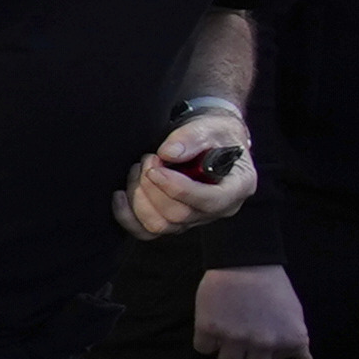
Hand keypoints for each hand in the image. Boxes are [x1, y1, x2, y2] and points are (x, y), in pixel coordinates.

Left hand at [121, 101, 253, 238]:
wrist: (210, 141)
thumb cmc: (214, 135)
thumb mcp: (210, 127)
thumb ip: (192, 138)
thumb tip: (169, 154)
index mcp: (237, 187)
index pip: (210, 201)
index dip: (178, 188)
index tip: (156, 169)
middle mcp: (219, 209)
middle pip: (179, 215)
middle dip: (154, 187)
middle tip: (149, 160)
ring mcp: (195, 219)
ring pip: (159, 225)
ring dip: (140, 197)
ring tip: (140, 169)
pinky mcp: (174, 221)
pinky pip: (146, 232)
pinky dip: (127, 216)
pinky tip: (121, 195)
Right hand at [192, 261, 311, 358]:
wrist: (244, 260)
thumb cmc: (271, 285)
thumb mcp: (294, 312)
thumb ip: (297, 339)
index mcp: (288, 339)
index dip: (267, 349)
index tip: (263, 331)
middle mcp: (263, 343)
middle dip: (248, 356)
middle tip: (243, 337)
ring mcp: (235, 338)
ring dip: (227, 350)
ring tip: (226, 331)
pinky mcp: (209, 328)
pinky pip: (203, 348)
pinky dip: (206, 340)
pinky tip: (212, 324)